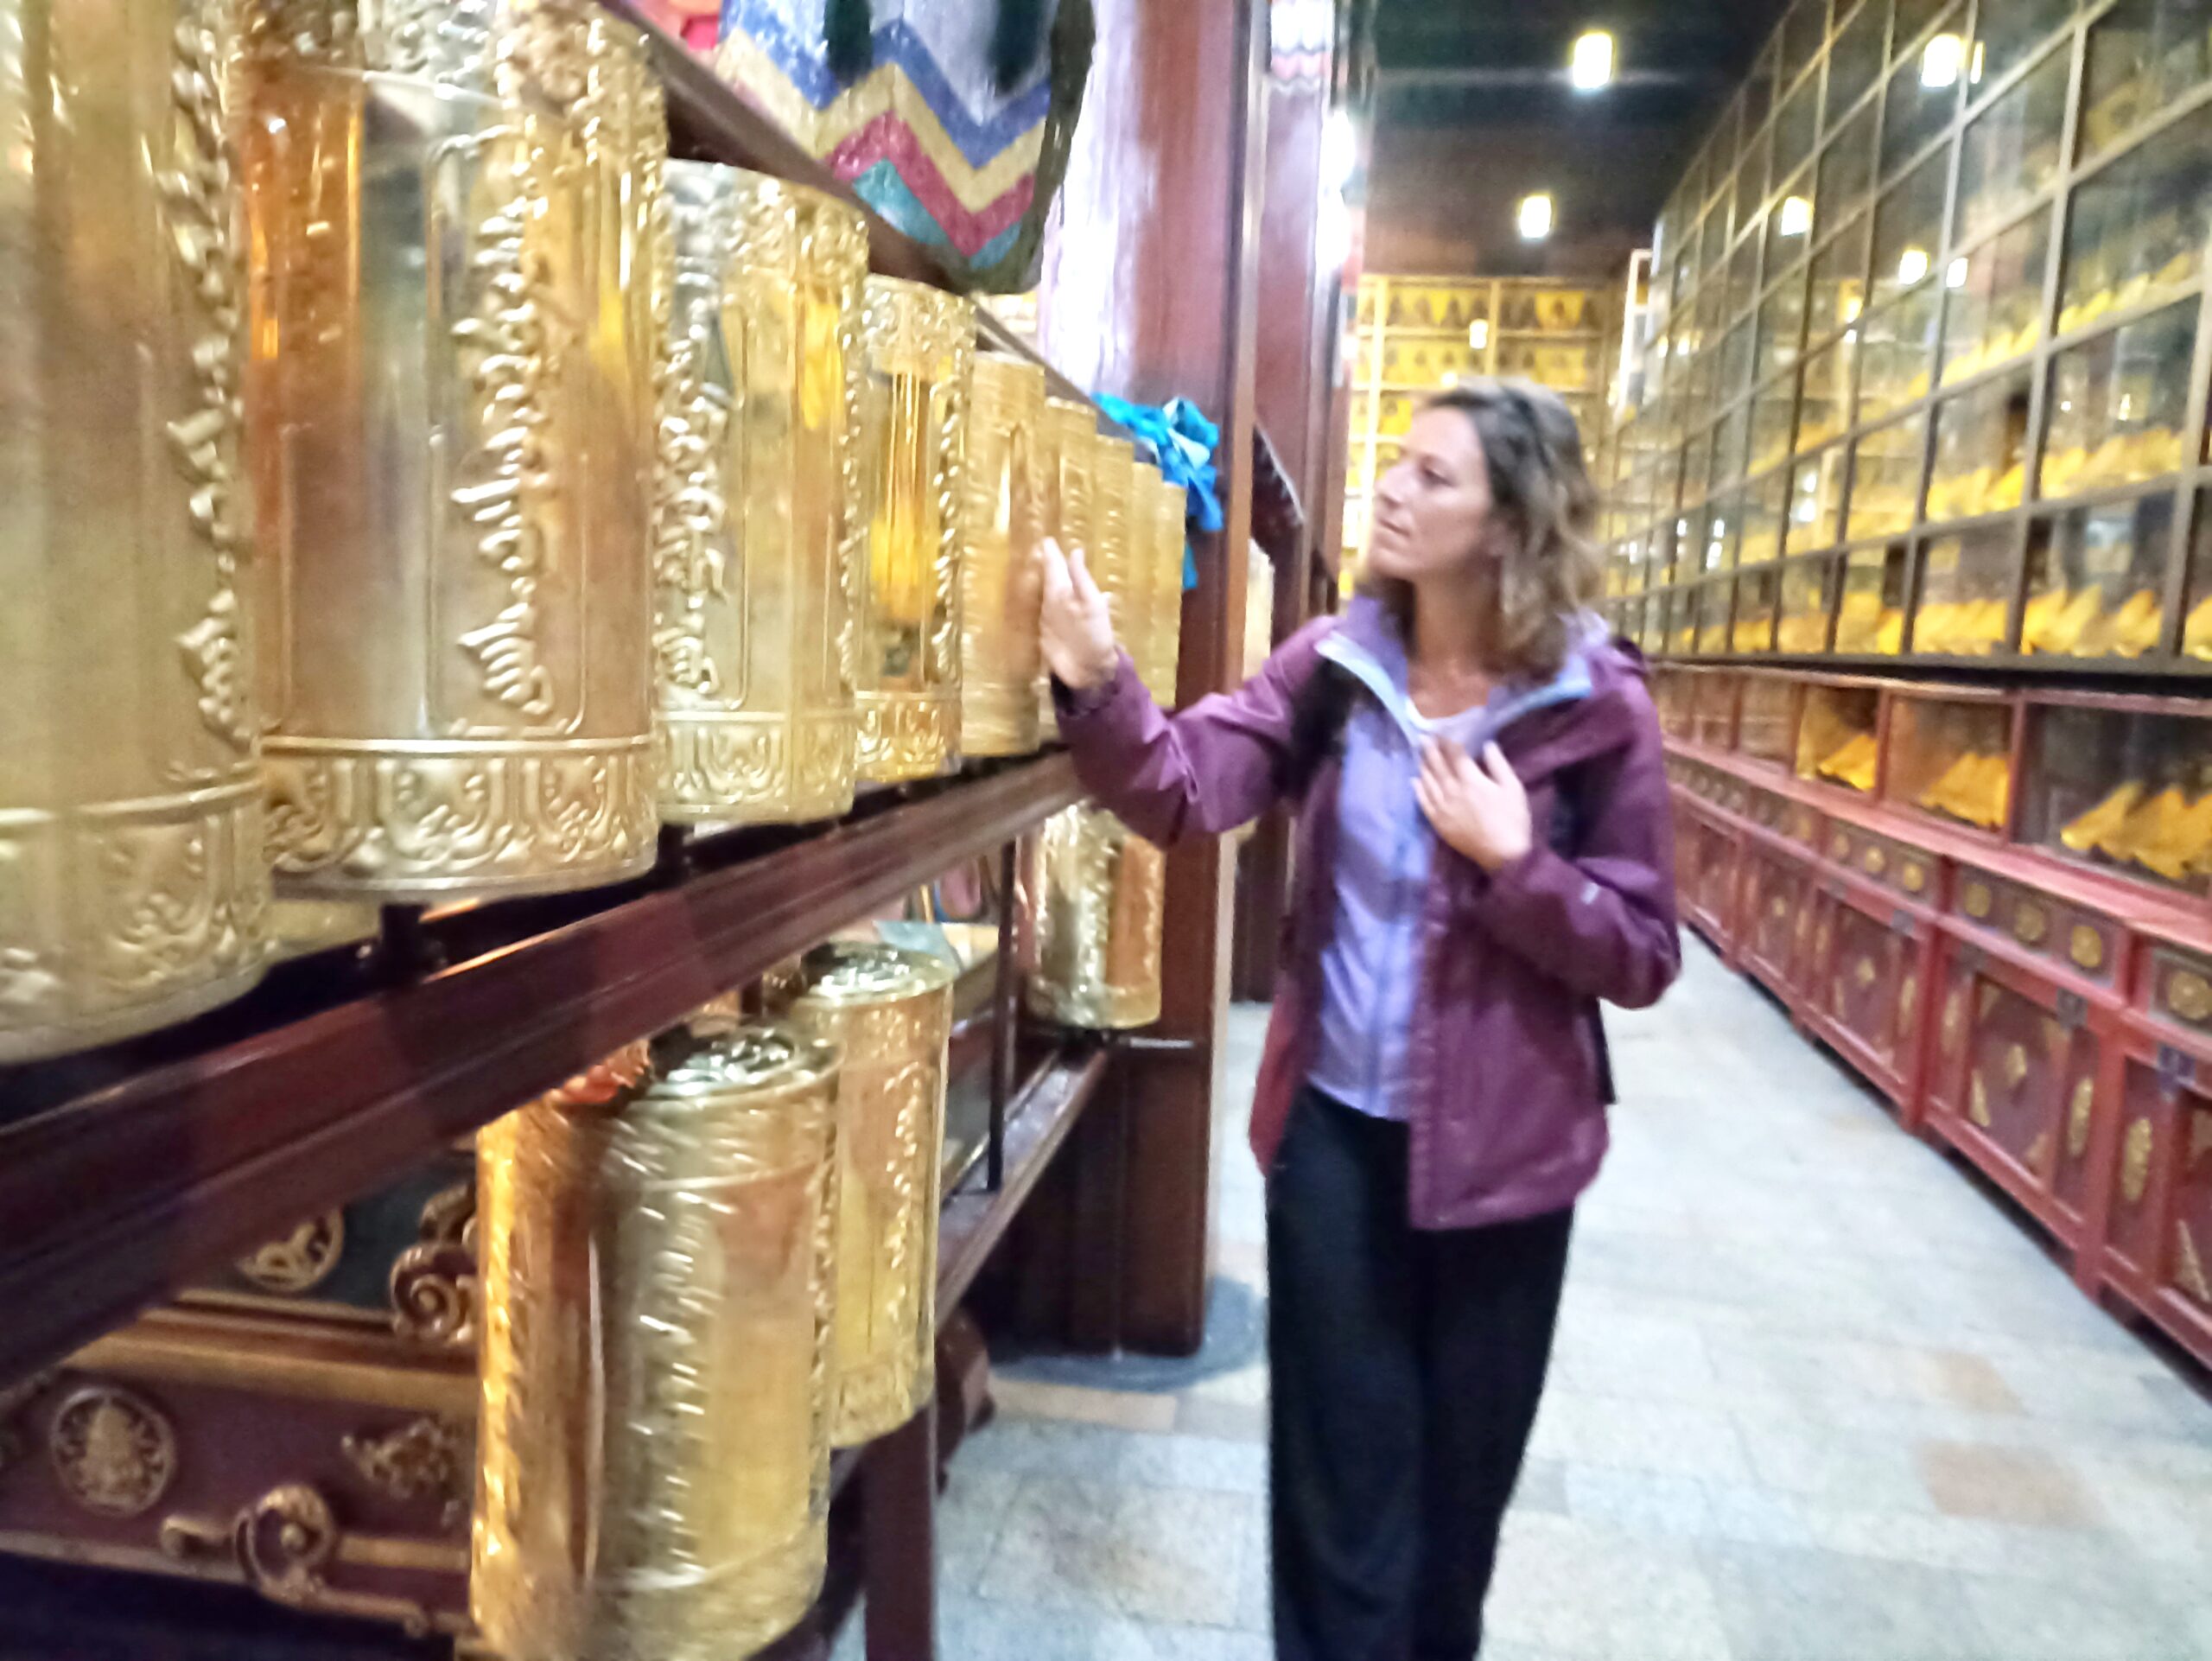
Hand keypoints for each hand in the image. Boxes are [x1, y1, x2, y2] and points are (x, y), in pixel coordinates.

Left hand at [1038, 537, 1117, 691]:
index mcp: (1058, 593)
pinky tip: (1060, 603)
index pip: (1053, 567)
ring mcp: (1046, 622)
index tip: (1047, 540)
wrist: (1086, 671)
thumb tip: (1075, 552)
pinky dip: (1054, 602)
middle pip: (1049, 581)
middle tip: (1049, 551)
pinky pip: (1050, 612)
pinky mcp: (1048, 637)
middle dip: (1050, 566)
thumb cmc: (1095, 635)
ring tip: (1055, 572)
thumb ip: (1081, 576)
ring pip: (1048, 596)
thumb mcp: (1093, 603)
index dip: (1051, 553)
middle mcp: (1048, 605)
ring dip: (1051, 583)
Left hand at [1415, 740, 1531, 873]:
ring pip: (1428, 782)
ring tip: (1419, 755)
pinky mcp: (1439, 823)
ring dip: (1423, 766)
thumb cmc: (1512, 819)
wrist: (1503, 854)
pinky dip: (1418, 790)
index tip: (1441, 732)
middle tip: (1423, 737)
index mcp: (1471, 780)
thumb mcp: (1513, 787)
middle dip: (1430, 750)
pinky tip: (1415, 781)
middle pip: (1437, 766)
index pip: (1454, 755)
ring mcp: (1443, 808)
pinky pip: (1424, 803)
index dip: (1447, 742)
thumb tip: (1487, 744)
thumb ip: (1498, 764)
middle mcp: (1452, 791)